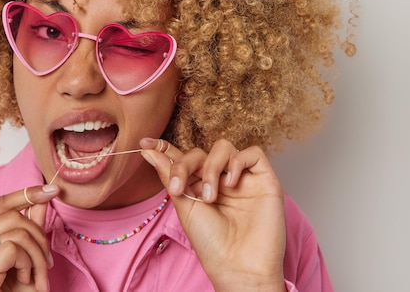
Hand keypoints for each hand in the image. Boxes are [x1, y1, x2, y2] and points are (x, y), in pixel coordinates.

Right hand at [0, 185, 59, 291]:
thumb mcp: (28, 258)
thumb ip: (32, 227)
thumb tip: (44, 196)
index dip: (26, 193)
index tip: (52, 190)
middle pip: (12, 216)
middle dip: (39, 237)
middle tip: (47, 265)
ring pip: (16, 231)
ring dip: (37, 255)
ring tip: (38, 278)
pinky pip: (13, 248)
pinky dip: (29, 264)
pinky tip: (26, 281)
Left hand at [140, 138, 285, 291]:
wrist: (238, 266)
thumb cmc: (211, 243)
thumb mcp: (184, 206)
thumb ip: (170, 176)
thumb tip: (148, 150)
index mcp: (199, 186)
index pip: (183, 158)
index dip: (165, 147)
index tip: (144, 143)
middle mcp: (220, 179)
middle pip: (199, 152)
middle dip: (185, 165)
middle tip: (178, 188)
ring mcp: (242, 178)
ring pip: (223, 147)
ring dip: (211, 167)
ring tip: (210, 196)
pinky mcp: (264, 180)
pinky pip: (253, 153)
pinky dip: (238, 162)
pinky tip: (230, 184)